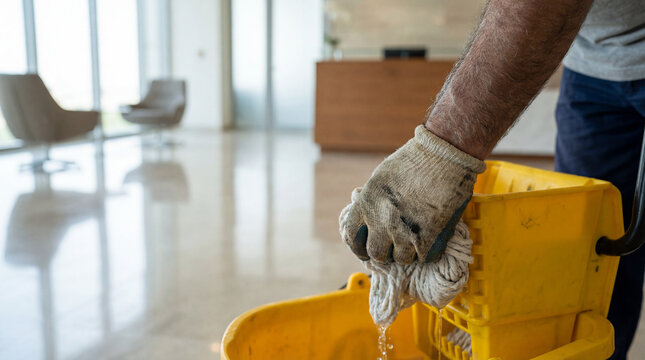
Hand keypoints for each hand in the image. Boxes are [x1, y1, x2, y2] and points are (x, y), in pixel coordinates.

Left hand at [339, 125, 484, 263]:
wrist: (444, 154)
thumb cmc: (414, 159)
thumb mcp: (381, 177)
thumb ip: (373, 199)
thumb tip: (369, 215)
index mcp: (367, 203)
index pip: (351, 236)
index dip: (358, 245)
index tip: (365, 247)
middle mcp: (382, 220)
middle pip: (375, 253)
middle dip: (383, 252)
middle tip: (392, 247)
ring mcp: (405, 231)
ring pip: (401, 259)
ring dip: (407, 253)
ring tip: (414, 241)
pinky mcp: (428, 237)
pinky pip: (424, 258)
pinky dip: (427, 252)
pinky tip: (430, 240)